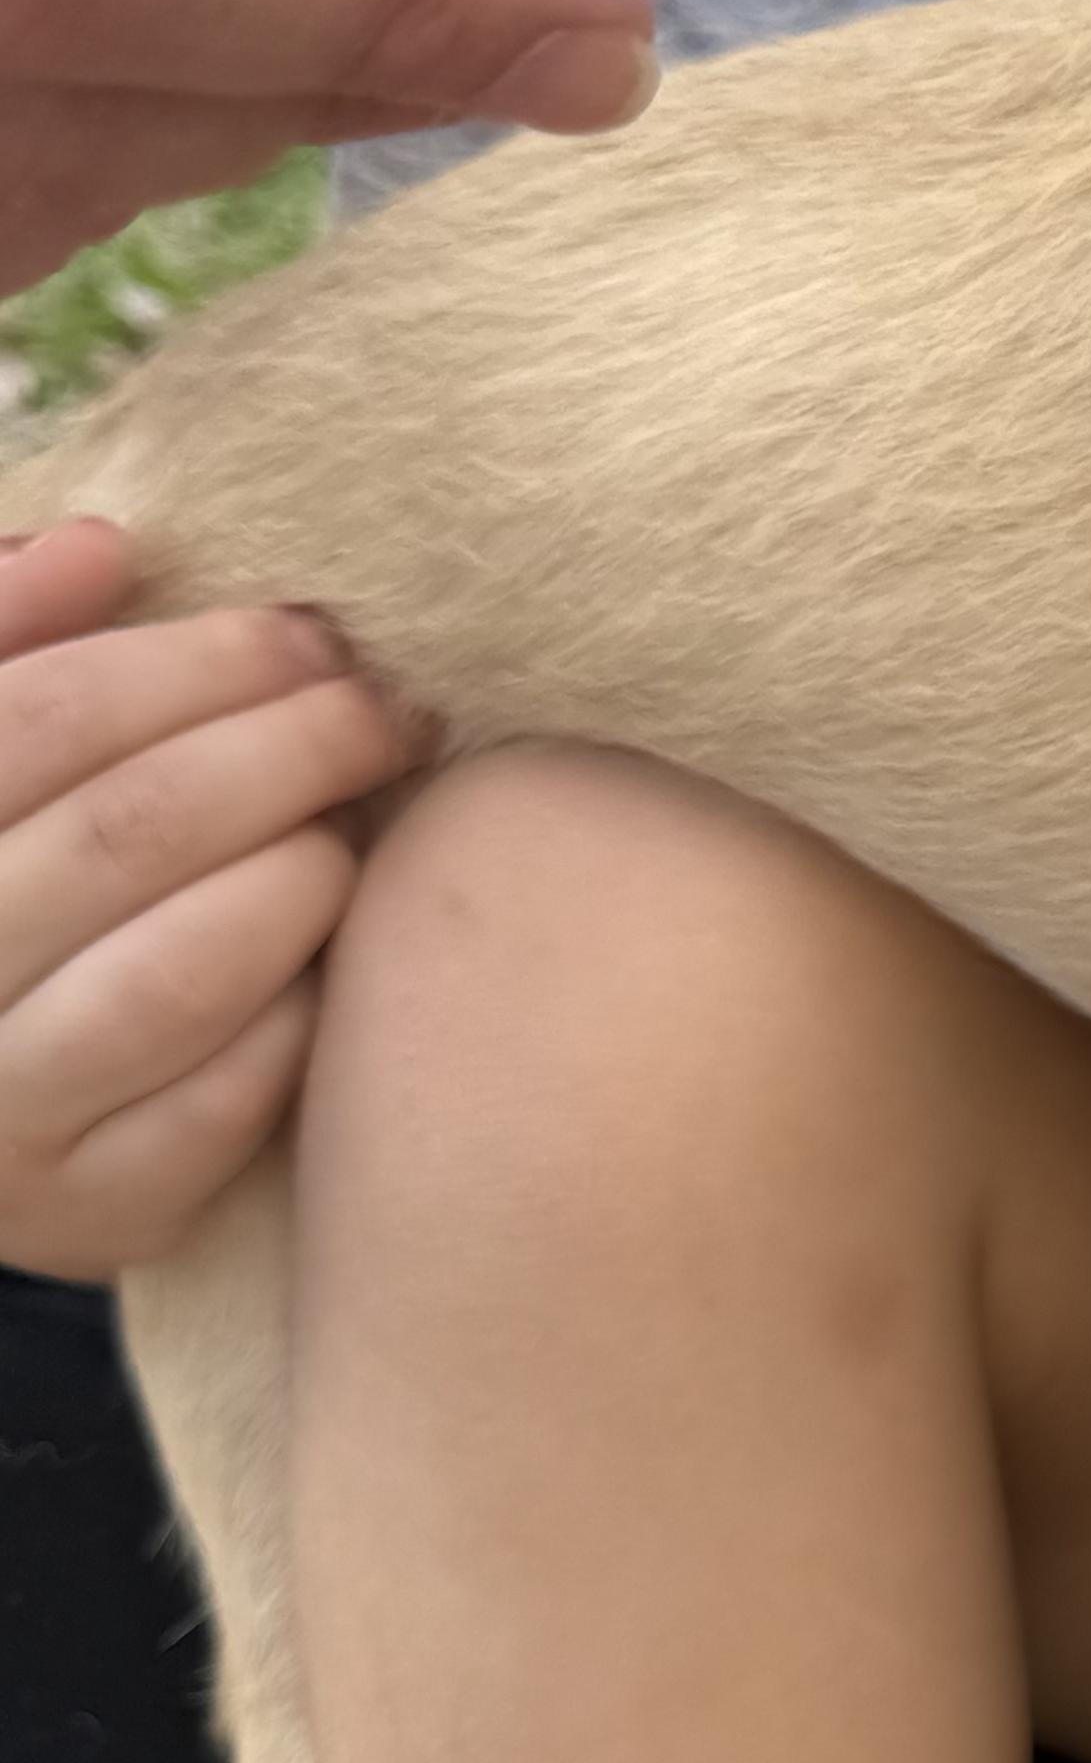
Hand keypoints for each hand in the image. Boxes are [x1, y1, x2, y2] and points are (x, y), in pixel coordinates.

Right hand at [0, 514, 417, 1272]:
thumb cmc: (1, 880)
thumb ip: (10, 645)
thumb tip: (99, 548)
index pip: (35, 721)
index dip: (189, 662)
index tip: (307, 634)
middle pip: (123, 836)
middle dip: (284, 752)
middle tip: (381, 713)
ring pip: (171, 977)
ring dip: (297, 882)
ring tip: (345, 834)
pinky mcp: (77, 1215)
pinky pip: (215, 1108)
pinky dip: (292, 1019)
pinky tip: (327, 967)